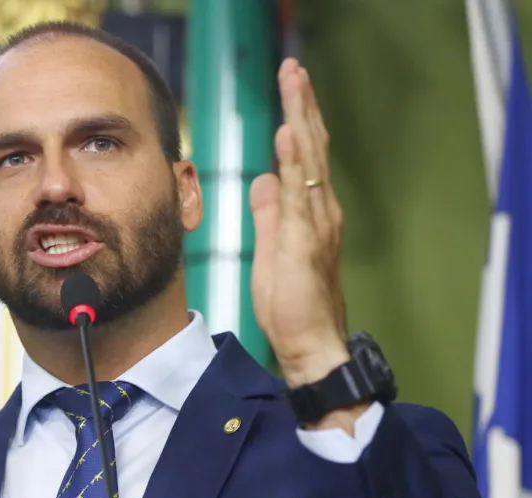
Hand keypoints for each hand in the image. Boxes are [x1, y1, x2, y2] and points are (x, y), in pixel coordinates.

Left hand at [249, 58, 348, 387]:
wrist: (310, 342)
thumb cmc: (292, 303)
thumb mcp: (272, 248)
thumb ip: (270, 213)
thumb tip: (264, 179)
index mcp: (310, 211)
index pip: (304, 156)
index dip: (298, 118)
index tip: (292, 84)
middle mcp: (320, 210)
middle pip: (311, 147)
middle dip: (302, 105)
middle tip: (294, 68)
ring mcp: (317, 224)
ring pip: (309, 161)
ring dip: (301, 120)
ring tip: (295, 84)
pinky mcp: (306, 241)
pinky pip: (300, 195)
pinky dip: (294, 164)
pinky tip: (288, 137)